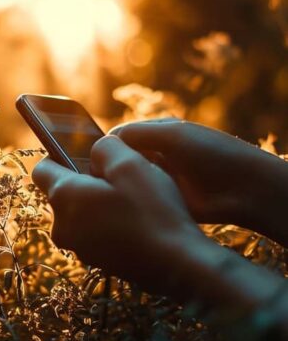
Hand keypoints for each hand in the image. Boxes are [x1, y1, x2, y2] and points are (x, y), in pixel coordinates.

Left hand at [32, 135, 205, 291]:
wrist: (177, 266)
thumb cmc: (152, 211)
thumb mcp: (130, 163)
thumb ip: (105, 147)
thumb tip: (96, 150)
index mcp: (63, 197)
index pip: (42, 169)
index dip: (60, 155)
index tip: (84, 153)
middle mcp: (62, 225)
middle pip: (63, 191)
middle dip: (86, 180)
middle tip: (120, 177)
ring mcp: (78, 247)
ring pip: (81, 211)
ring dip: (99, 202)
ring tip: (133, 200)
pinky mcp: (96, 260)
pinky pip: (95, 230)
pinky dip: (108, 222)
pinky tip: (136, 221)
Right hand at [110, 119, 287, 244]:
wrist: (245, 189)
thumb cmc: (211, 154)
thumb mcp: (172, 135)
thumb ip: (137, 133)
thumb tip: (105, 141)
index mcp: (157, 134)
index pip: (120, 139)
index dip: (106, 149)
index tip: (95, 162)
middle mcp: (156, 156)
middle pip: (122, 161)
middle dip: (110, 170)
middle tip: (99, 182)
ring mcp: (161, 179)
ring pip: (130, 181)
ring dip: (121, 187)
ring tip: (109, 196)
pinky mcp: (165, 201)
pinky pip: (142, 200)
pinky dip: (133, 202)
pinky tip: (123, 207)